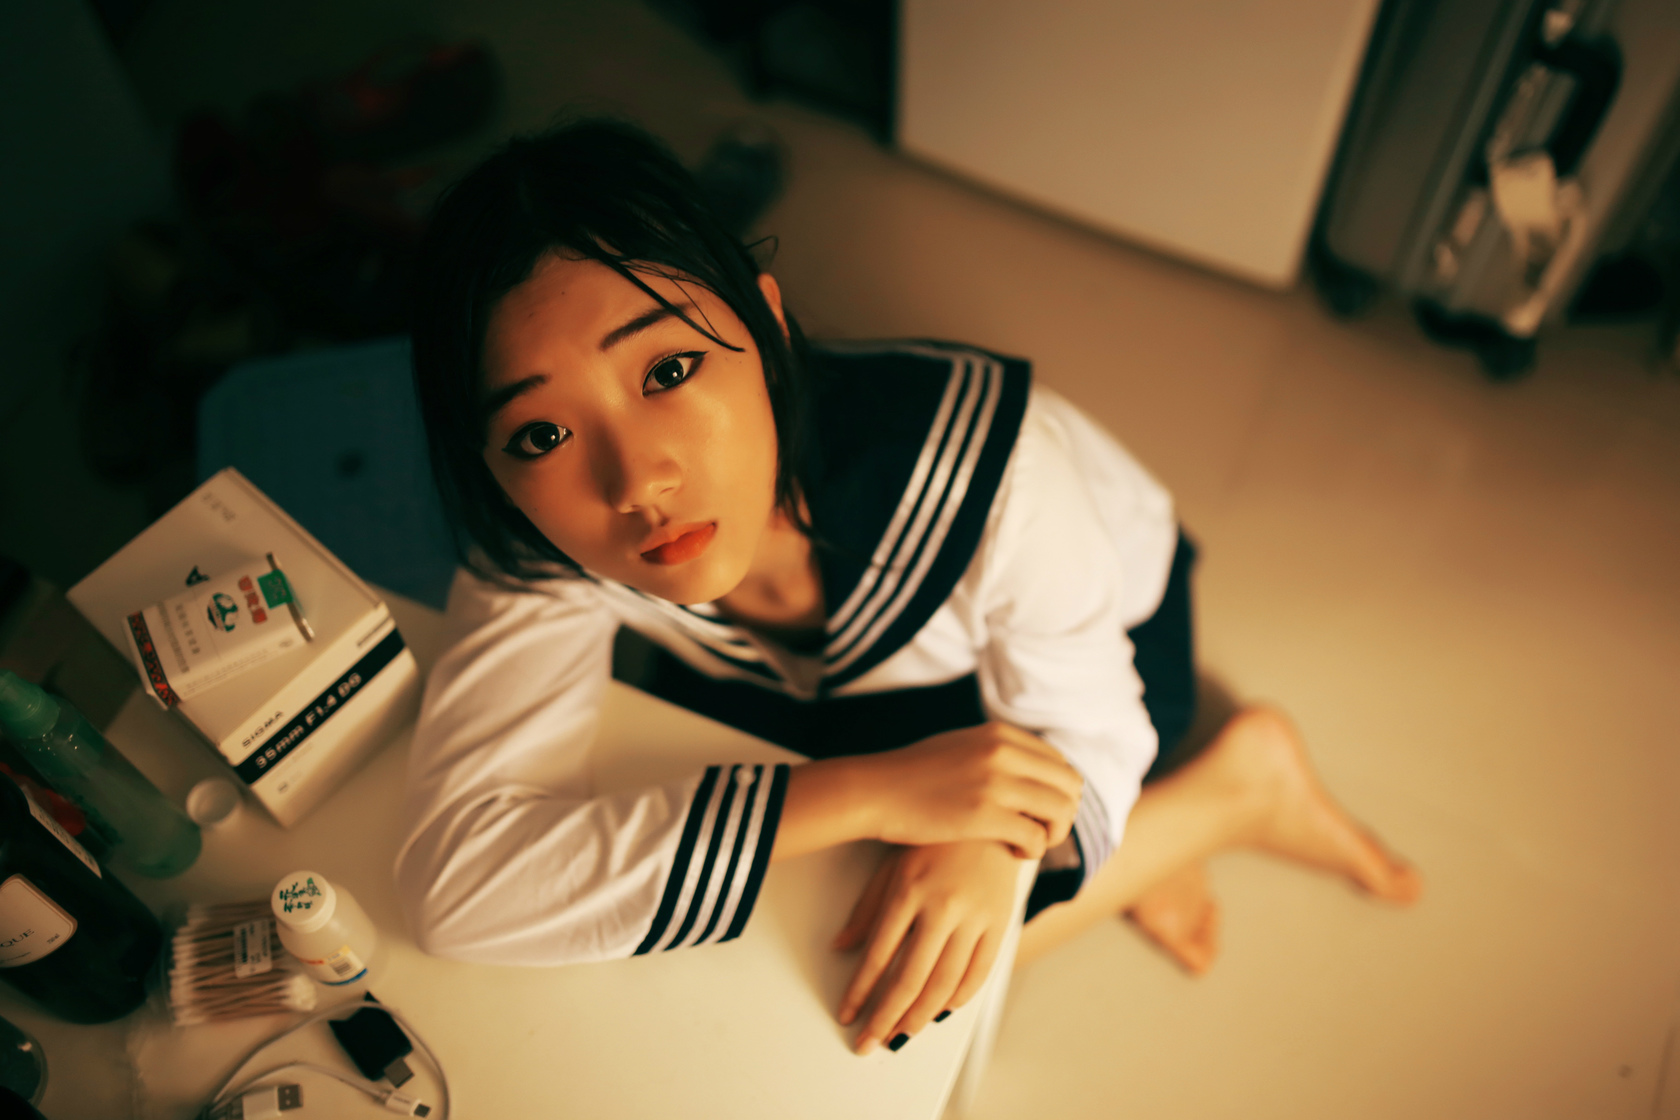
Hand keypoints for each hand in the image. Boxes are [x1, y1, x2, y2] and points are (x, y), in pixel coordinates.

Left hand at [833, 841, 1021, 1054]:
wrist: (991, 817)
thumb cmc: (935, 841)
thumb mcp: (893, 866)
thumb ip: (868, 909)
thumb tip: (841, 947)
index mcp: (909, 890)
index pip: (878, 956)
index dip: (860, 991)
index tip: (848, 1016)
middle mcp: (942, 906)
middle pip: (910, 979)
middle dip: (886, 1018)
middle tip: (869, 1043)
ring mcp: (975, 916)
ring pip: (945, 983)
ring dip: (920, 1016)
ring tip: (901, 1034)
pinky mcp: (1000, 923)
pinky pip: (979, 972)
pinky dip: (959, 998)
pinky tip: (941, 1011)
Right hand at [866, 722, 1081, 859]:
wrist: (876, 791)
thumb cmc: (914, 775)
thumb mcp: (962, 745)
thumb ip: (998, 751)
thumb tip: (1032, 768)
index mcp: (1001, 734)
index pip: (1059, 762)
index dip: (1058, 791)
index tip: (1041, 811)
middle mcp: (1003, 752)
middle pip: (1068, 784)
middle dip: (1063, 813)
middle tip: (1042, 831)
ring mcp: (995, 782)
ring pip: (1060, 811)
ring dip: (1053, 833)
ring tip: (1030, 843)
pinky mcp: (985, 815)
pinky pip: (1035, 837)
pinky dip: (1032, 850)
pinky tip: (1013, 852)